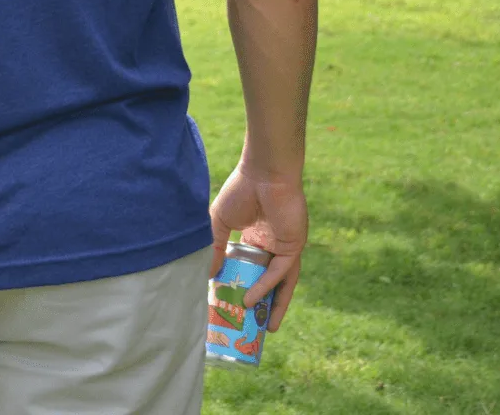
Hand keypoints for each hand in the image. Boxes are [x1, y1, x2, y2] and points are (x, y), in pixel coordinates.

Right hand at [209, 168, 306, 331]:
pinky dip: (267, 285)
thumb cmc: (242, 190)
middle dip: (265, 304)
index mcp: (258, 238)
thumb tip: (206, 276)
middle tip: (254, 326)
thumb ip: (214, 248)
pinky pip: (281, 272)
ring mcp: (286, 246)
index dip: (244, 286)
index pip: (253, 269)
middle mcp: (274, 245)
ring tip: (266, 328)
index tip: (232, 304)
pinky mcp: (293, 245)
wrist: (263, 172)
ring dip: (275, 305)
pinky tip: (252, 297)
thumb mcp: (220, 223)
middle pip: (271, 281)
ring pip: (282, 283)